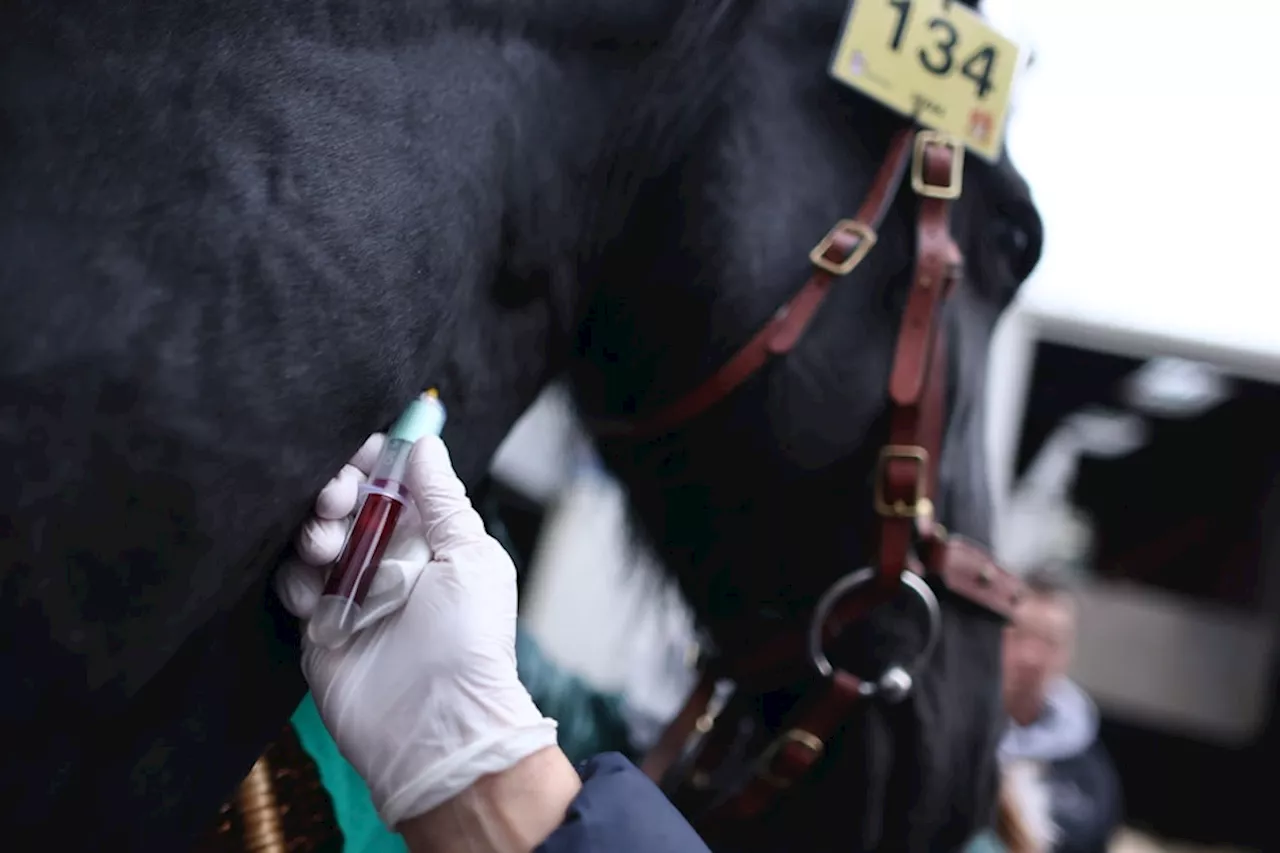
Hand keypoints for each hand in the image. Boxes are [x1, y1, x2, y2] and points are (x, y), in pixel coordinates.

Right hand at [276, 434, 558, 828]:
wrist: (434, 724)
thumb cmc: (468, 641)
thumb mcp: (471, 556)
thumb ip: (443, 498)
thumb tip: (425, 441)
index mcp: (431, 537)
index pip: (393, 480)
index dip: (371, 459)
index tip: (359, 452)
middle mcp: (389, 558)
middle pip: (347, 501)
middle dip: (335, 488)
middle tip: (337, 499)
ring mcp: (351, 590)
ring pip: (314, 535)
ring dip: (314, 529)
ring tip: (326, 548)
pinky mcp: (318, 623)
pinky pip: (292, 581)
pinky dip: (297, 577)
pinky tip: (314, 592)